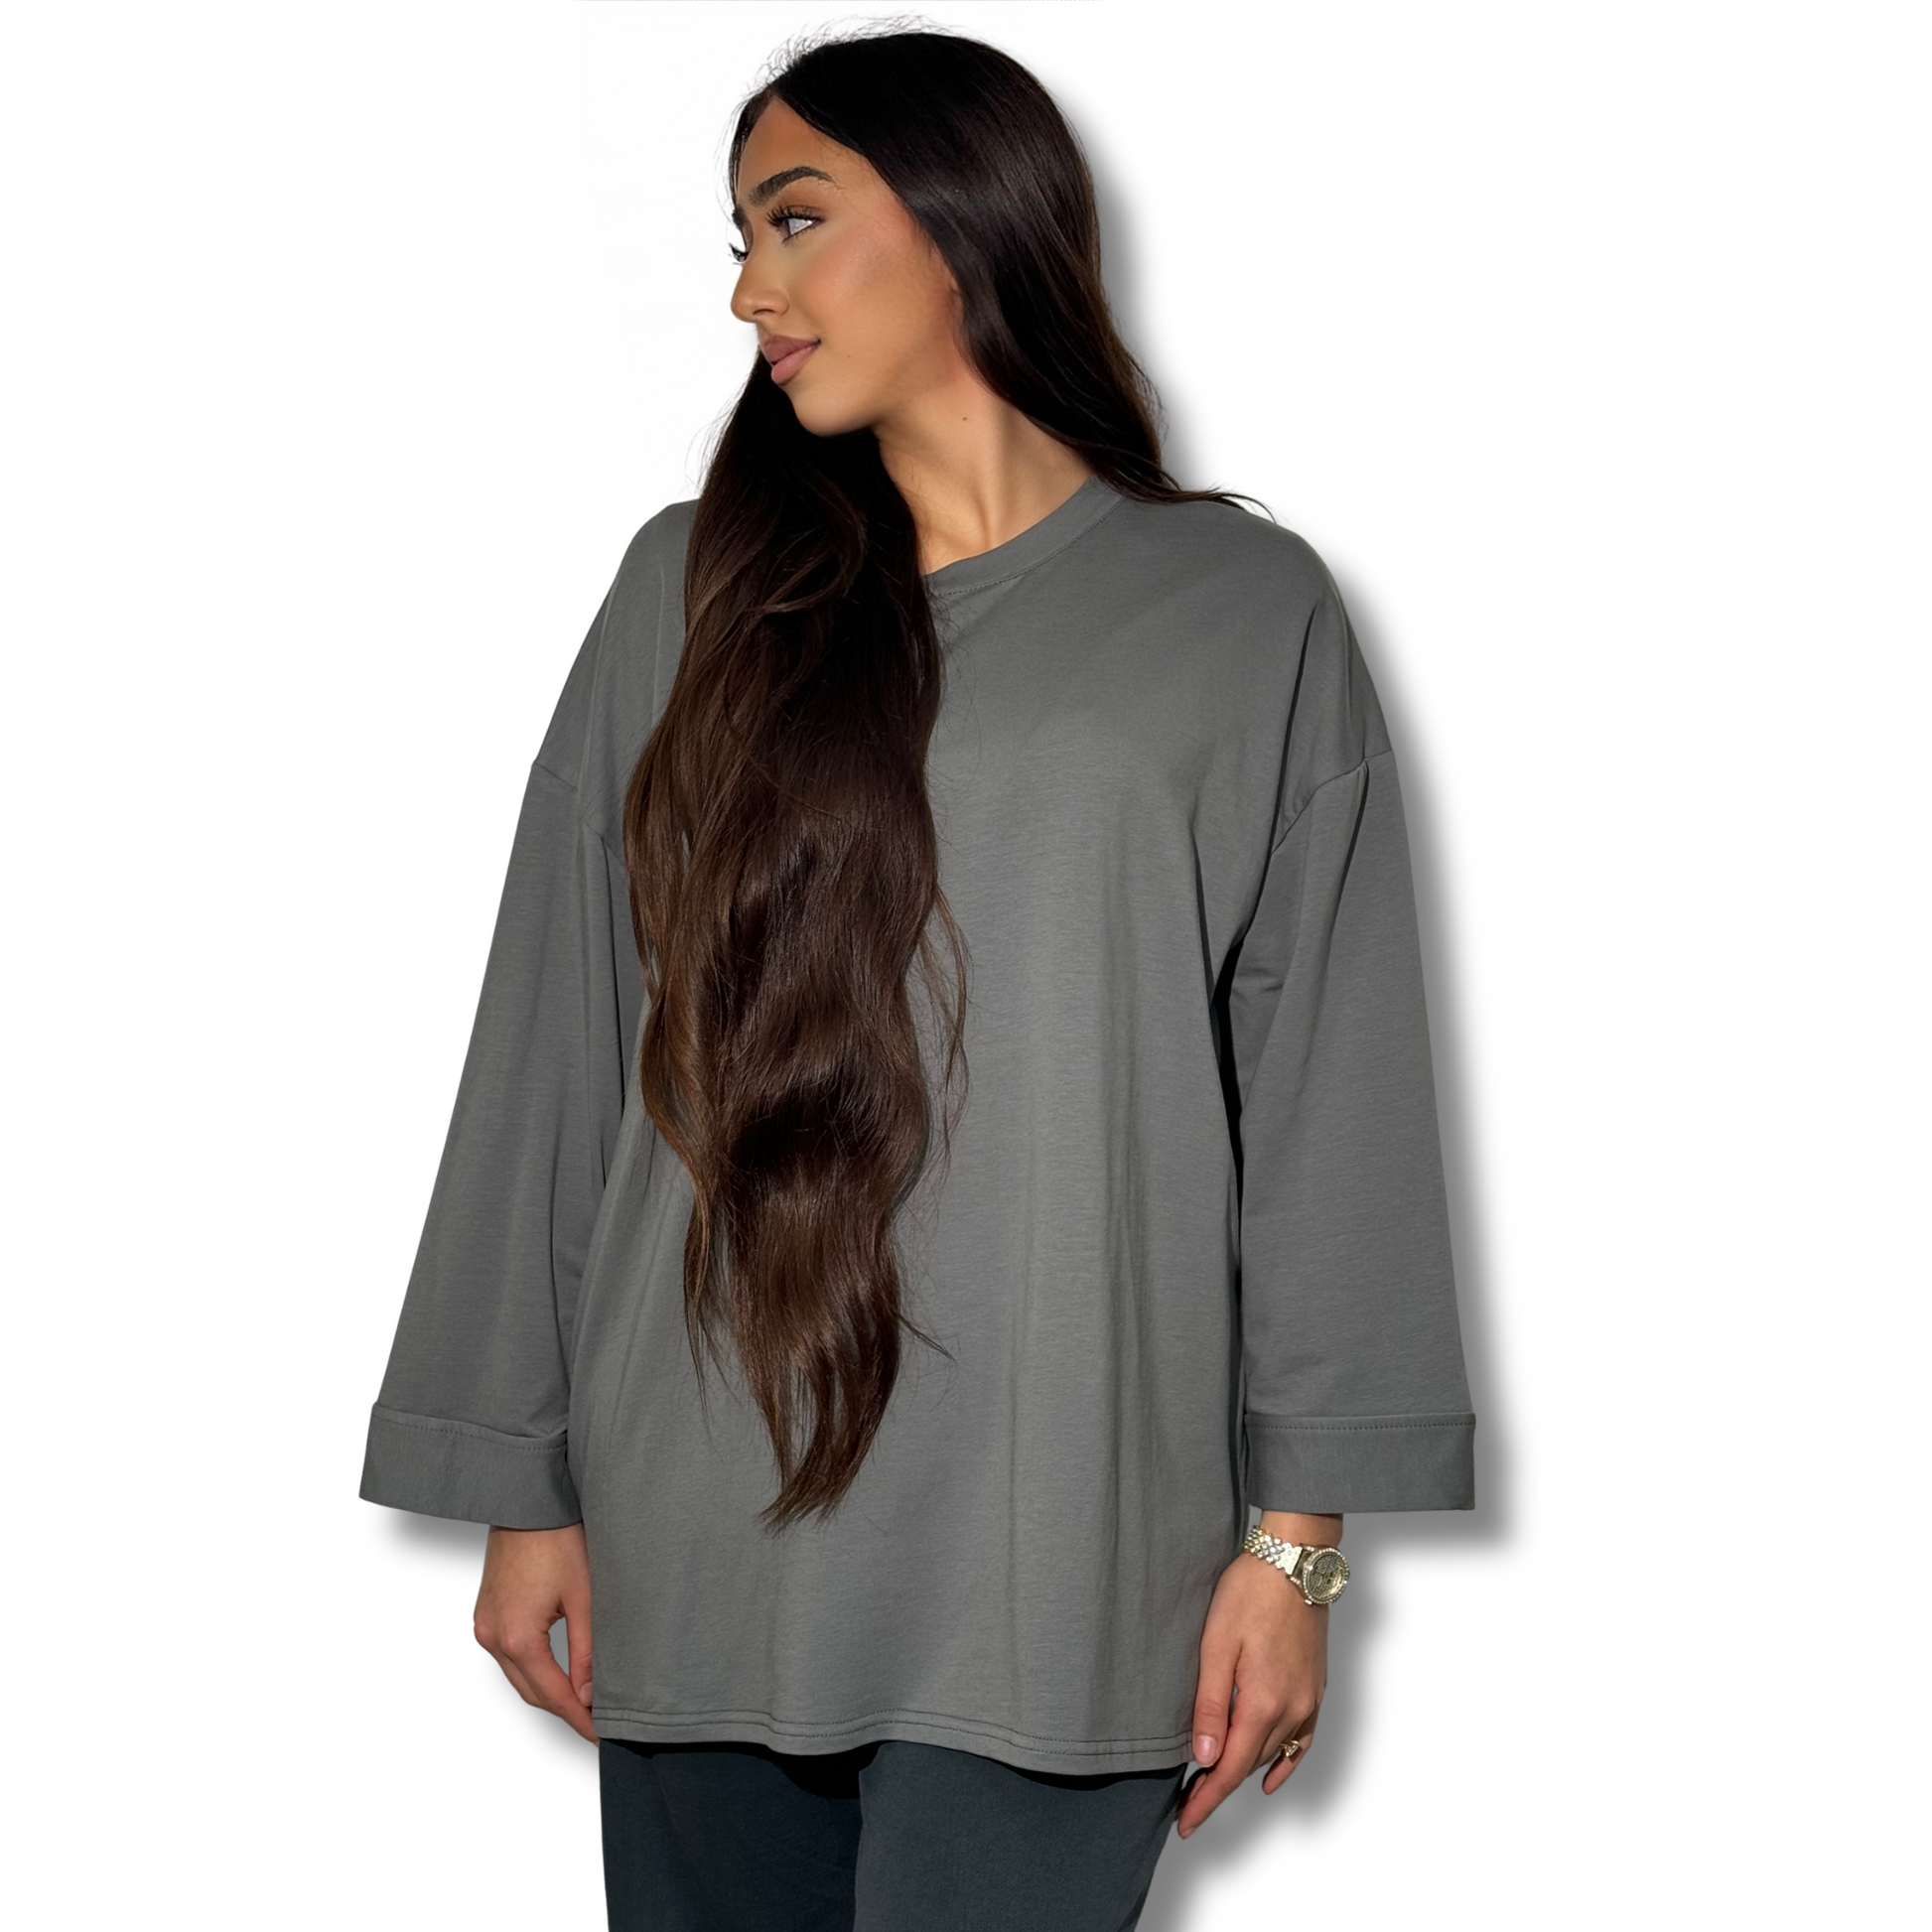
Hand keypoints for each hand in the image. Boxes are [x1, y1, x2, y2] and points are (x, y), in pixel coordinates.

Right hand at [473, 1523, 596, 1742]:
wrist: (527, 1500)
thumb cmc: (556, 1538)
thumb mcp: (583, 1598)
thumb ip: (587, 1652)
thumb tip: (589, 1696)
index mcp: (516, 1637)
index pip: (552, 1695)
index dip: (579, 1718)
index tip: (601, 1734)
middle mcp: (492, 1636)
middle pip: (531, 1692)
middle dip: (564, 1710)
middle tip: (597, 1722)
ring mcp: (484, 1625)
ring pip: (519, 1676)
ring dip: (548, 1691)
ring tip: (583, 1701)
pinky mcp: (486, 1614)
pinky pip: (509, 1656)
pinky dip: (533, 1669)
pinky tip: (557, 1673)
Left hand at [1176, 1514, 1336, 1837]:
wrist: (1294, 1561)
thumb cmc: (1250, 1593)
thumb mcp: (1216, 1645)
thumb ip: (1211, 1705)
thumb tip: (1205, 1757)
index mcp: (1263, 1702)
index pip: (1231, 1768)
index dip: (1207, 1799)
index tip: (1185, 1823)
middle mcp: (1292, 1709)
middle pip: (1250, 1764)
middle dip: (1219, 1786)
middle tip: (1187, 1801)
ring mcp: (1308, 1700)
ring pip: (1273, 1753)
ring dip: (1244, 1771)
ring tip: (1214, 1786)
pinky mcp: (1316, 1688)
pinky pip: (1302, 1741)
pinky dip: (1285, 1763)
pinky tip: (1270, 1776)